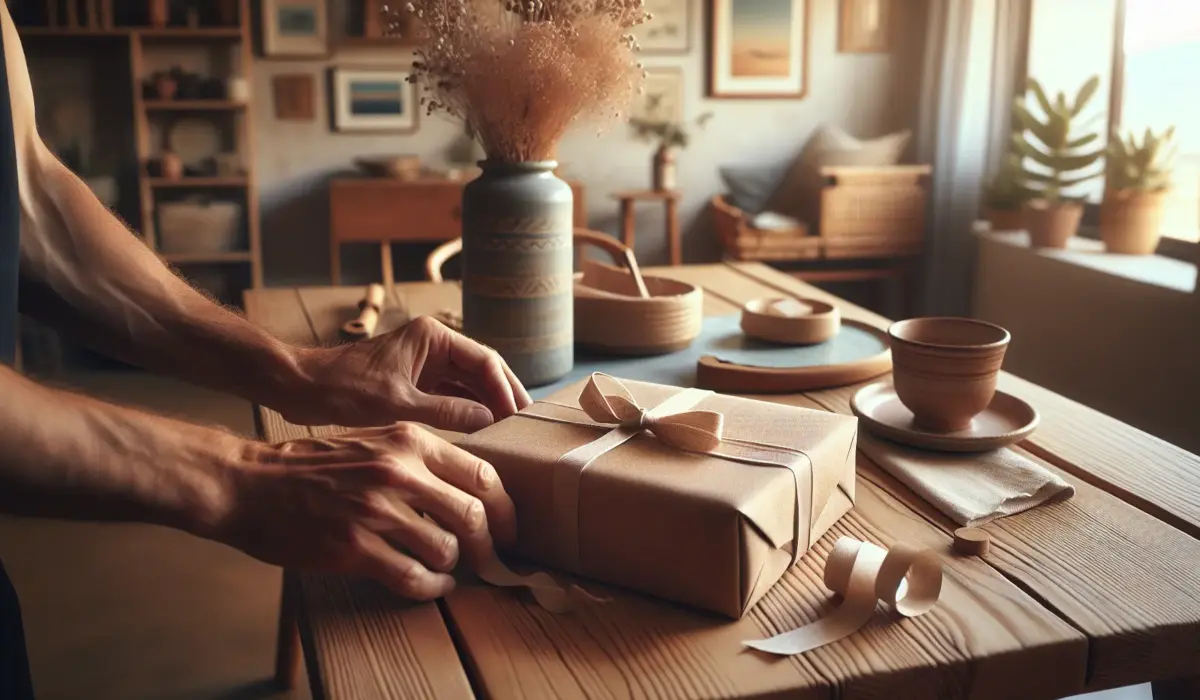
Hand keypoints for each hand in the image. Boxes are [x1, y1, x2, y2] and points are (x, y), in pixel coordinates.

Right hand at [219, 423, 516, 599]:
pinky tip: (429, 585)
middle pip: (473, 514)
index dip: (504, 508)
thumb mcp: (375, 441)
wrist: (251, 483)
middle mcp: (398, 471)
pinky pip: (412, 577)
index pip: (483, 474)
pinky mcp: (353, 547)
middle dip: (490, 545)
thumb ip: (421, 458)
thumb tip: (473, 489)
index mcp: (409, 440)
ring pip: (447, 549)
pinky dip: (430, 587)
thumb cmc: (315, 465)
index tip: (508, 528)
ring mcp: (375, 510)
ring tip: (449, 570)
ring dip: (455, 567)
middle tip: (491, 560)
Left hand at [281, 316, 531, 431]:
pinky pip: (452, 397)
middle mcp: (435, 345)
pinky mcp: (416, 383)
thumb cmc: (343, 388)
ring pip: (470, 385)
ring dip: (488, 407)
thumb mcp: (398, 404)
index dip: (506, 390)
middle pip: (484, 371)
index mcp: (434, 337)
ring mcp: (426, 364)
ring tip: (509, 434)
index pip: (485, 361)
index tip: (518, 419)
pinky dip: (467, 414)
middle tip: (525, 427)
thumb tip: (488, 422)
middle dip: (504, 398)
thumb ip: (447, 413)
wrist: (301, 387)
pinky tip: (480, 434)